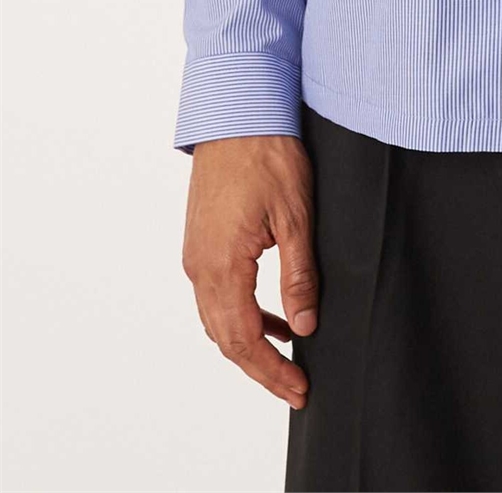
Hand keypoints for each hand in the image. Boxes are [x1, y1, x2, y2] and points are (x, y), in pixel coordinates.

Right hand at [180, 134, 318, 408]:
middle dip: (260, 367)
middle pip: (225, 338)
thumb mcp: (295, 217)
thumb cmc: (268, 155)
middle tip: (295, 387)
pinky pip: (217, 294)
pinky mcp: (201, 240)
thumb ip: (299, 276)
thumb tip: (305, 326)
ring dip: (249, 342)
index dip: (271, 372)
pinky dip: (241, 314)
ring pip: (217, 319)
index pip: (243, 340)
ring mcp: (196, 253)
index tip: (299, 391)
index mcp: (222, 265)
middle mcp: (199, 266)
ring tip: (288, 357)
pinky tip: (272, 315)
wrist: (237, 111)